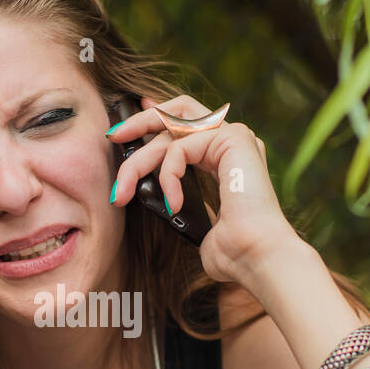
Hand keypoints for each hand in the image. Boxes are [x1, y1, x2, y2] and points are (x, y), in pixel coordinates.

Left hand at [107, 94, 302, 284]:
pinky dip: (168, 176)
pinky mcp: (233, 138)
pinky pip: (180, 147)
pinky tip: (174, 204)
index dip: (157, 115)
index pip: (188, 121)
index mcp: (228, 155)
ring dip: (139, 161)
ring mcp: (235, 136)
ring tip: (122, 194)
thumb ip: (178, 199)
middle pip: (177, 111)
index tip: (129, 124)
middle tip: (113, 137)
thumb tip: (155, 199)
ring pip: (171, 130)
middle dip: (140, 121)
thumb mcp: (194, 220)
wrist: (256, 257)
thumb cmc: (232, 251)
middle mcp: (233, 139)